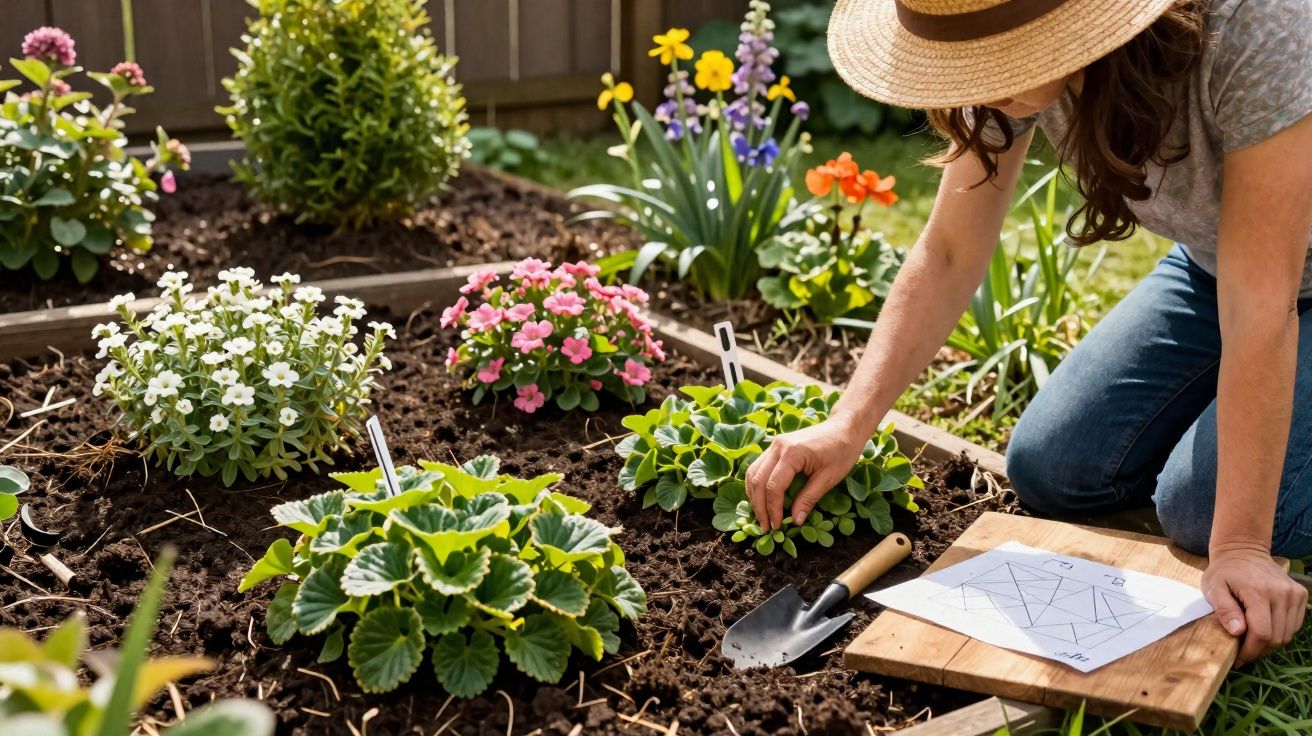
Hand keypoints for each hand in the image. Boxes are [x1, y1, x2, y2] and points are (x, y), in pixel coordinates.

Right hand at [744, 414, 867, 530]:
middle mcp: (778, 446)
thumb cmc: (842, 451)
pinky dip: (757, 484)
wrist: (845, 427)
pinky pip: (759, 466)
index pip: (774, 486)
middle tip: (765, 526)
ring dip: (754, 496)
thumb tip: (796, 521)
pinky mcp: (776, 446)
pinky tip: (762, 498)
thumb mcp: (828, 478)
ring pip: (753, 472)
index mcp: (792, 453)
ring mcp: (775, 444)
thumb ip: (809, 499)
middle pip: (758, 480)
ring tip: (761, 515)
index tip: (777, 527)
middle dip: (759, 506)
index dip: (773, 509)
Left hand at [1202, 544, 1307, 664]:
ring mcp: (1294, 593)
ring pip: (1287, 634)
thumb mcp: (1213, 588)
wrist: (1243, 550)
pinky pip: (1294, 625)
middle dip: (1258, 650)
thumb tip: (1237, 631)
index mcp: (1258, 592)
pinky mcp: (1300, 594)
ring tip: (1252, 641)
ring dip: (1270, 643)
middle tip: (1243, 651)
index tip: (1238, 658)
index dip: (1250, 650)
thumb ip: (1224, 609)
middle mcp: (1281, 593)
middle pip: (1276, 637)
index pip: (1262, 633)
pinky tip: (1264, 628)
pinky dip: (1280, 632)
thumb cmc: (1224, 571)